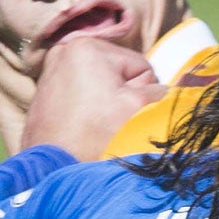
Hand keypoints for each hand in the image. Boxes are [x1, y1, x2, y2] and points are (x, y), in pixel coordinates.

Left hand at [15, 37, 163, 159]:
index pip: (141, 67)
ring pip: (102, 85)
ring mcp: (51, 70)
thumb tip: (174, 87)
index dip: (142, 93)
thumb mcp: (139, 109)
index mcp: (88, 47)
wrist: (53, 171)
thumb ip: (161, 92)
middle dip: (121, 97)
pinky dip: (87, 109)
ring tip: (96, 126)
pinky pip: (81, 94)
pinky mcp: (44, 91)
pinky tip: (83, 127)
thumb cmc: (96, 137)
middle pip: (119, 73)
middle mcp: (65, 50)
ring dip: (106, 104)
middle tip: (110, 122)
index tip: (124, 113)